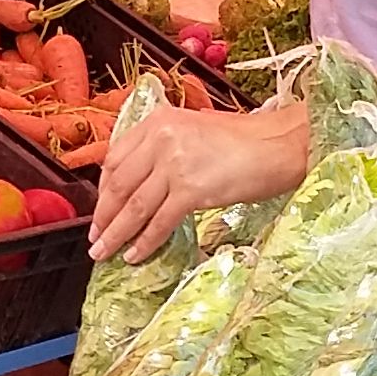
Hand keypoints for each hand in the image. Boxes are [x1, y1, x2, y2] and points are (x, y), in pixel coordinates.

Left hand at [90, 98, 304, 262]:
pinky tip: (135, 255)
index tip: (100, 208)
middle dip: (104, 215)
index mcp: (158, 120)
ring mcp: (175, 164)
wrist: (279, 146)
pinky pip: (160, 221)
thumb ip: (164, 148)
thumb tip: (140, 181)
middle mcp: (161, 138)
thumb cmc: (246, 141)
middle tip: (96, 237)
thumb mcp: (194, 131)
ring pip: (135, 206)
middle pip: (120, 184)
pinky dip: (145, 241)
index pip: (116, 158)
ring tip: (105, 252)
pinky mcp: (192, 189)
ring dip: (116, 233)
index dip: (104, 188)